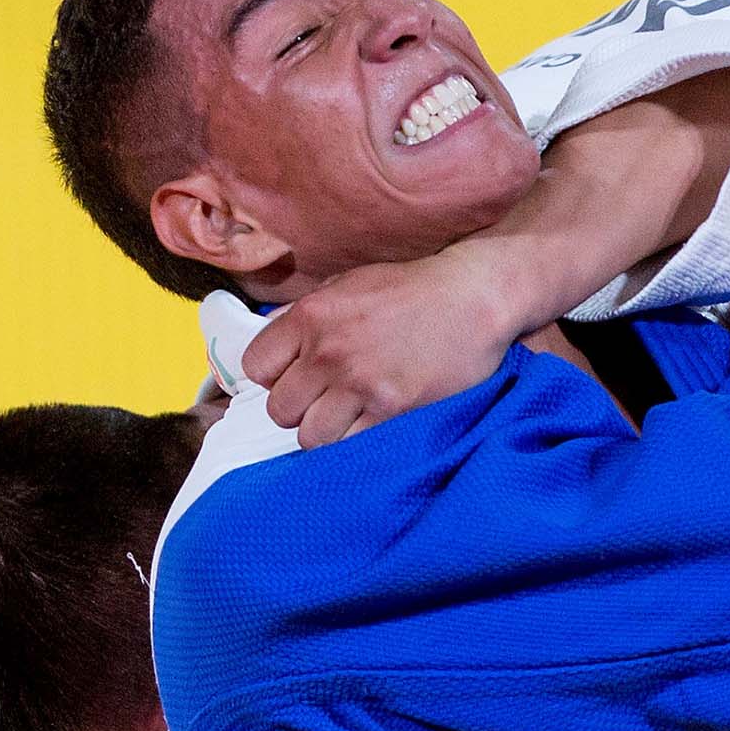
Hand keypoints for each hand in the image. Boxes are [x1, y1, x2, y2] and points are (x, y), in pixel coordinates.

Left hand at [241, 247, 514, 448]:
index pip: (256, 368)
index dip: (274, 377)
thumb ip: (308, 314)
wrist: (473, 298)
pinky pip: (351, 446)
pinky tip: (374, 423)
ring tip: (350, 417)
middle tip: (325, 402)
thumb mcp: (349, 284)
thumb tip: (274, 339)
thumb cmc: (413, 290)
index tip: (297, 377)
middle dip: (300, 409)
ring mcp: (360, 384)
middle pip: (280, 410)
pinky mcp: (392, 410)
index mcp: (311, 316)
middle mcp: (328, 351)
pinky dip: (358, 441)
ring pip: (310, 437)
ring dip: (327, 431)